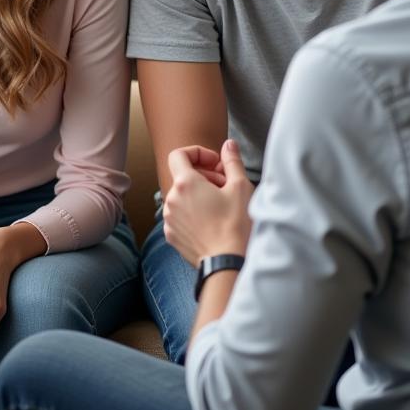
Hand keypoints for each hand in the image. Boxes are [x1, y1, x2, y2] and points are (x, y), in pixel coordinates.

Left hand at [163, 139, 252, 266]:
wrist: (228, 264)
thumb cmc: (236, 225)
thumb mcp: (241, 187)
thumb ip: (232, 161)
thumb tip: (228, 145)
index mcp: (185, 183)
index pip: (178, 154)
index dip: (197, 153)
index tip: (215, 163)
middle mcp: (171, 199)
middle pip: (183, 176)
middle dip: (204, 175)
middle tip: (225, 185)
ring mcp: (169, 219)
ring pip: (181, 196)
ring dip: (198, 194)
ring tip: (220, 205)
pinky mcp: (171, 236)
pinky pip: (179, 215)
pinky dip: (192, 212)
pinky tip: (212, 221)